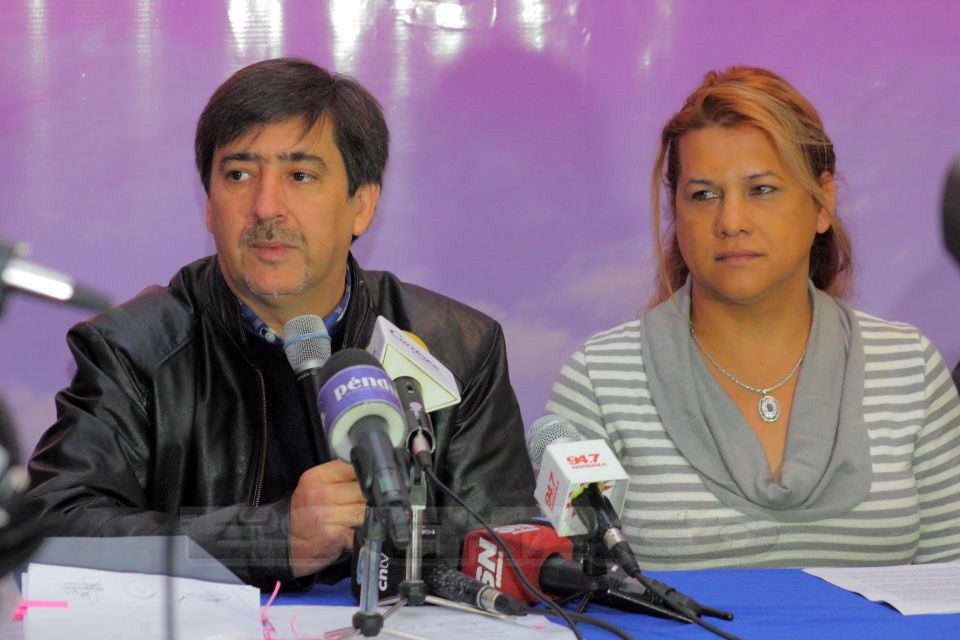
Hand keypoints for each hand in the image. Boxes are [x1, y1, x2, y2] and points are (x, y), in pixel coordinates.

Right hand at [289, 459, 365, 576]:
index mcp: (316, 477)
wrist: (285, 546)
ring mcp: (325, 517)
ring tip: (371, 517)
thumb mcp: (314, 488)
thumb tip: (373, 475)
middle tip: (374, 503)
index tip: (375, 483)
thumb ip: (339, 479)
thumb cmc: (304, 515)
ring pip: (365, 510)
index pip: (353, 467)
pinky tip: (365, 531)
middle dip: (372, 498)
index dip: (368, 476)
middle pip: (362, 490)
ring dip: (372, 515)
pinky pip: (362, 531)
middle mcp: (319, 494)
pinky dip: (368, 532)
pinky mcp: (333, 537)